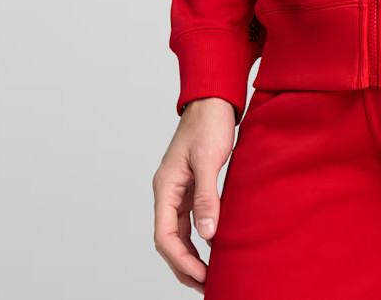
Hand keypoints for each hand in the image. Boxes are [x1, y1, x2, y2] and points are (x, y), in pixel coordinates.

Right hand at [152, 98, 235, 291]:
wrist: (215, 99)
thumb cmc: (209, 124)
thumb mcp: (208, 160)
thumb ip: (207, 196)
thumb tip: (208, 234)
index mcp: (165, 187)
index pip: (165, 236)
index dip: (181, 260)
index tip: (202, 275)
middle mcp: (168, 192)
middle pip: (169, 240)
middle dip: (184, 265)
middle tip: (206, 285)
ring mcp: (179, 190)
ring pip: (179, 233)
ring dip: (190, 256)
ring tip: (208, 276)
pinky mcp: (193, 186)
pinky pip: (190, 221)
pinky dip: (199, 238)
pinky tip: (213, 248)